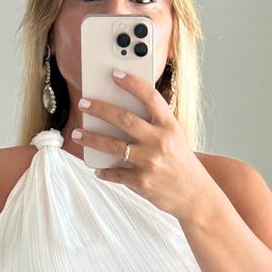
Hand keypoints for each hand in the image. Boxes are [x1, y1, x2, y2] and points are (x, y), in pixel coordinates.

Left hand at [74, 69, 218, 223]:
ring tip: (76, 134)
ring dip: (91, 138)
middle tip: (84, 104)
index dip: (132, 83)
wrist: (195, 196)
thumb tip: (123, 115)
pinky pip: (116, 174)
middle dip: (100, 109)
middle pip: (124, 119)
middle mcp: (160, 141)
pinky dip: (104, 171)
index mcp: (170, 126)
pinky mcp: (142, 182)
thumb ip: (155, 125)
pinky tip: (97, 169)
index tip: (115, 75)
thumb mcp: (175, 138)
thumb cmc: (182, 165)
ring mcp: (150, 162)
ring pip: (113, 146)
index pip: (150, 97)